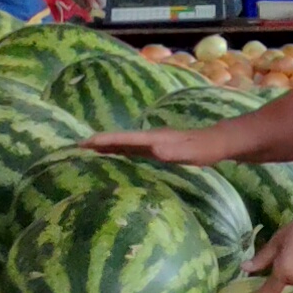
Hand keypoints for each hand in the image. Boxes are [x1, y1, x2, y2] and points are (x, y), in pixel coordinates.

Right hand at [86, 124, 215, 162]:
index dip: (104, 140)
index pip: (124, 139)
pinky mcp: (157, 148)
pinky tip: (114, 155)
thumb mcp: (190, 153)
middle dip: (98, 142)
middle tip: (76, 146)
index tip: (84, 143)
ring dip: (106, 146)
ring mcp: (153, 142)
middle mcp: (150, 138)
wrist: (216, 143)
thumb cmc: (203, 149)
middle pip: (119, 139)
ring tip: (87, 150)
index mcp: (153, 138)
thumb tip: (155, 150)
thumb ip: (173, 152)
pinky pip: (132, 149)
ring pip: (124, 143)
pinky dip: (119, 150)